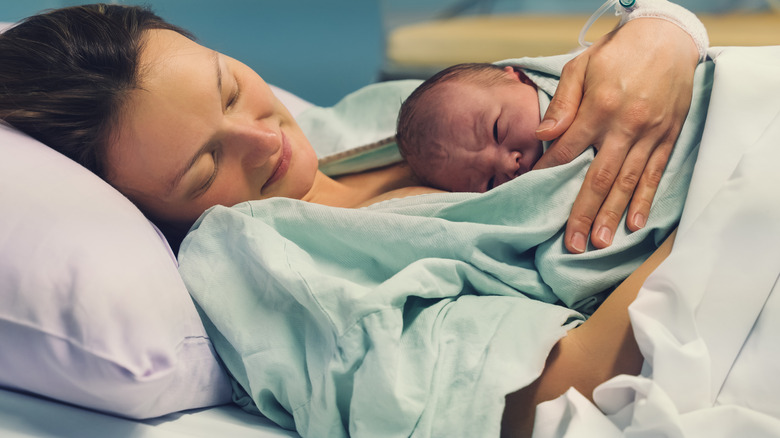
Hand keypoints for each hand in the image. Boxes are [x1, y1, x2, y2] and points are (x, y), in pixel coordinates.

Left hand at [533, 18, 698, 252]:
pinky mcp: (669, 137)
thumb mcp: (582, 66)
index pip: (568, 150)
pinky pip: (656, 174)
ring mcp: (650, 134)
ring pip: (628, 183)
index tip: (534, 194)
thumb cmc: (618, 52)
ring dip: (613, 215)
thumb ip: (563, 103)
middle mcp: (626, 126)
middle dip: (584, 214)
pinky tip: (634, 223)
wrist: (668, 37)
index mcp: (600, 108)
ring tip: (600, 243)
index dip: (549, 173)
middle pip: (599, 178)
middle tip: (572, 243)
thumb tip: (542, 135)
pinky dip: (645, 200)